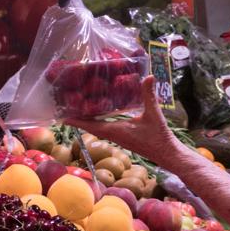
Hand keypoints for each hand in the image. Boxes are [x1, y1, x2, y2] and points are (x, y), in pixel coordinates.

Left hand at [67, 75, 182, 166]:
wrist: (167, 154)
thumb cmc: (159, 137)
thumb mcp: (154, 114)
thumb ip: (149, 96)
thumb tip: (148, 77)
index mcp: (116, 131)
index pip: (92, 125)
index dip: (77, 121)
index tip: (62, 117)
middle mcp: (113, 134)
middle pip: (90, 125)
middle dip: (78, 117)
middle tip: (65, 106)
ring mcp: (117, 136)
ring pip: (97, 127)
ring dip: (87, 119)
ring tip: (77, 107)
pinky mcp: (123, 136)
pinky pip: (105, 128)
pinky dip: (98, 120)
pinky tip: (98, 112)